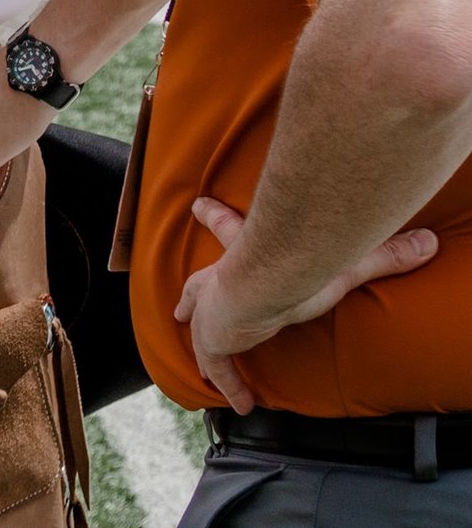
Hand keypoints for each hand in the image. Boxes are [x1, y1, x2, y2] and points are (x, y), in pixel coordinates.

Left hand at [172, 196, 436, 414]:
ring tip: (204, 365)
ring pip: (201, 326)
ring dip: (203, 342)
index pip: (229, 231)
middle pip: (201, 287)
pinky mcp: (211, 338)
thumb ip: (384, 255)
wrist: (265, 278)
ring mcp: (212, 311)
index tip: (199, 207)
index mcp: (244, 256)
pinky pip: (216, 367)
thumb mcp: (344, 261)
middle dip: (194, 295)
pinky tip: (240, 404)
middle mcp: (222, 281)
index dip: (214, 217)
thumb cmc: (300, 263)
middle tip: (181, 304)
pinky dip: (228, 384)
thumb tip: (428, 242)